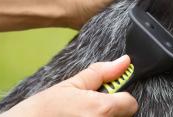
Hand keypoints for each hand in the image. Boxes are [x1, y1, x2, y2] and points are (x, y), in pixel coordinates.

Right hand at [0, 55, 137, 116]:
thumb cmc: (41, 110)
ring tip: (81, 116)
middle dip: (111, 110)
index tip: (105, 97)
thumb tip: (124, 61)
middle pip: (124, 116)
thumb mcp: (70, 85)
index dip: (119, 98)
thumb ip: (100, 73)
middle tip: (87, 108)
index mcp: (101, 109)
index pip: (130, 103)